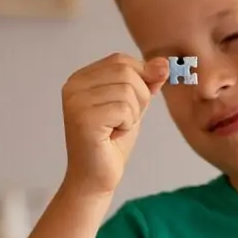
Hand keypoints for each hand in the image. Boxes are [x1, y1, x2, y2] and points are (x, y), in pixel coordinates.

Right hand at [60, 53, 168, 196]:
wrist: (97, 177)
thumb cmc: (112, 143)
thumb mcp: (134, 105)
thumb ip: (146, 82)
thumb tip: (164, 63)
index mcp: (81, 78)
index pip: (121, 60)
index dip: (140, 78)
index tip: (134, 104)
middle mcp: (73, 86)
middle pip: (126, 72)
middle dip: (139, 98)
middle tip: (124, 121)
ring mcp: (76, 102)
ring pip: (128, 90)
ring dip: (133, 114)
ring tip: (116, 129)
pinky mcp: (84, 119)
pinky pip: (124, 109)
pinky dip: (127, 125)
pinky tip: (112, 136)